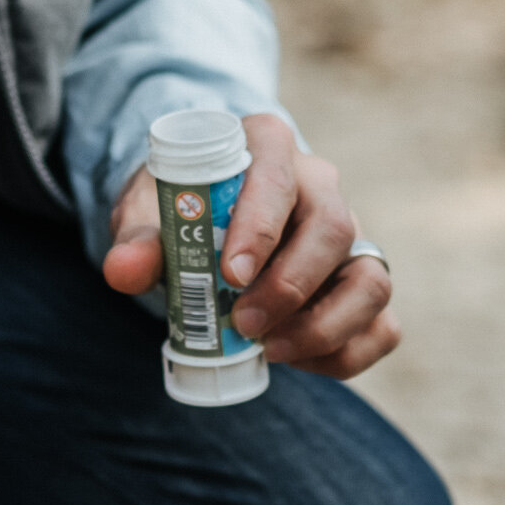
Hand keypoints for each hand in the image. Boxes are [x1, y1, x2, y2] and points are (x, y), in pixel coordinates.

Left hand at [103, 112, 398, 378]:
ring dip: (327, 326)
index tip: (230, 275)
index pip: (278, 175)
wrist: (206, 215)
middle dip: (290, 286)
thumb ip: (138, 239)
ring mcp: (350, 234)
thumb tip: (122, 271)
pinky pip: (382, 324)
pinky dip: (345, 353)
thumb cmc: (181, 207)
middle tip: (244, 324)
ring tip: (272, 350)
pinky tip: (294, 358)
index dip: (261, 225)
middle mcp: (319, 184)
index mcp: (268, 146)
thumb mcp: (149, 211)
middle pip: (333, 229)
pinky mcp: (359, 282)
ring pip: (371, 279)